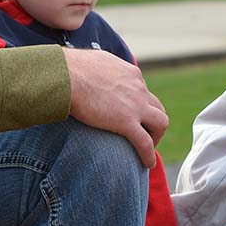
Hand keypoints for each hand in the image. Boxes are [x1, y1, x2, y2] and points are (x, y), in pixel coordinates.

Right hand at [63, 49, 168, 166]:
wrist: (65, 75)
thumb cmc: (70, 68)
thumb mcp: (94, 62)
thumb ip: (103, 69)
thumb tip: (95, 73)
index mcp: (130, 74)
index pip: (142, 91)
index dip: (138, 105)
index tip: (130, 115)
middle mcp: (138, 87)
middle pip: (157, 107)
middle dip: (153, 122)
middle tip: (143, 133)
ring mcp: (135, 105)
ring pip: (161, 123)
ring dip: (156, 136)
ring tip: (147, 148)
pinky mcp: (126, 122)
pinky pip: (145, 143)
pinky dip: (148, 155)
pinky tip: (146, 163)